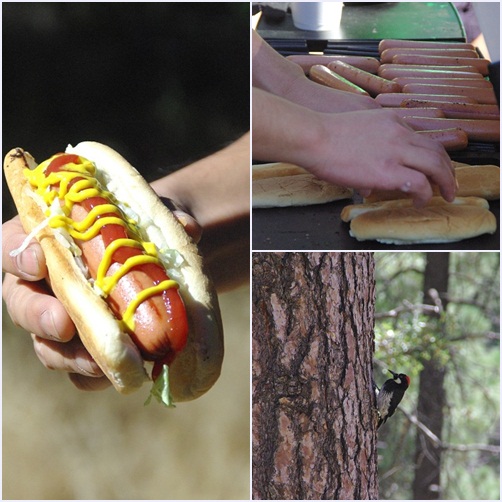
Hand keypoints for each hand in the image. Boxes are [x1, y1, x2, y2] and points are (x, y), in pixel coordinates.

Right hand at [2, 201, 201, 390]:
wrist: (156, 263)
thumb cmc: (141, 232)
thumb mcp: (153, 216)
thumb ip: (166, 216)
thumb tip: (188, 226)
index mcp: (48, 240)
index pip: (13, 243)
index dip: (19, 254)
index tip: (40, 261)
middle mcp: (44, 283)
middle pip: (21, 302)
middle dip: (38, 315)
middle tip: (63, 323)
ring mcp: (60, 320)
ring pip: (45, 345)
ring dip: (67, 357)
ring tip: (98, 362)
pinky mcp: (81, 349)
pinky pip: (75, 371)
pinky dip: (91, 376)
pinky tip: (114, 376)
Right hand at [304, 108, 455, 206]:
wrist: (313, 137)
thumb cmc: (323, 135)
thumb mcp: (355, 131)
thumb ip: (368, 150)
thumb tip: (369, 183)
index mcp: (391, 120)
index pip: (421, 137)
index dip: (430, 155)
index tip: (430, 167)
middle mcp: (399, 132)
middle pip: (437, 150)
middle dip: (447, 168)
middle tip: (449, 182)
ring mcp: (396, 151)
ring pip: (436, 165)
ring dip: (445, 181)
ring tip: (446, 194)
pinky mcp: (388, 171)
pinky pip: (420, 183)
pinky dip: (426, 194)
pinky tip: (421, 201)